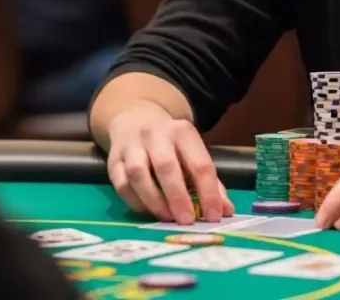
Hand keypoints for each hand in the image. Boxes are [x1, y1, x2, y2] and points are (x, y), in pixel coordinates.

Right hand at [106, 103, 234, 224]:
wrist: (135, 118)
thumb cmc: (171, 144)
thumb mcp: (192, 153)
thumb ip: (210, 181)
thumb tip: (225, 211)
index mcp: (183, 132)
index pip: (199, 163)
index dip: (208, 192)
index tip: (214, 217)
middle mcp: (156, 135)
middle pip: (166, 166)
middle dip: (178, 196)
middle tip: (187, 220)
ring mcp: (132, 145)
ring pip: (139, 173)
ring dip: (154, 200)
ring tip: (166, 218)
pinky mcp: (113, 159)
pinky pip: (121, 183)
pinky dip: (135, 201)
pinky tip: (148, 210)